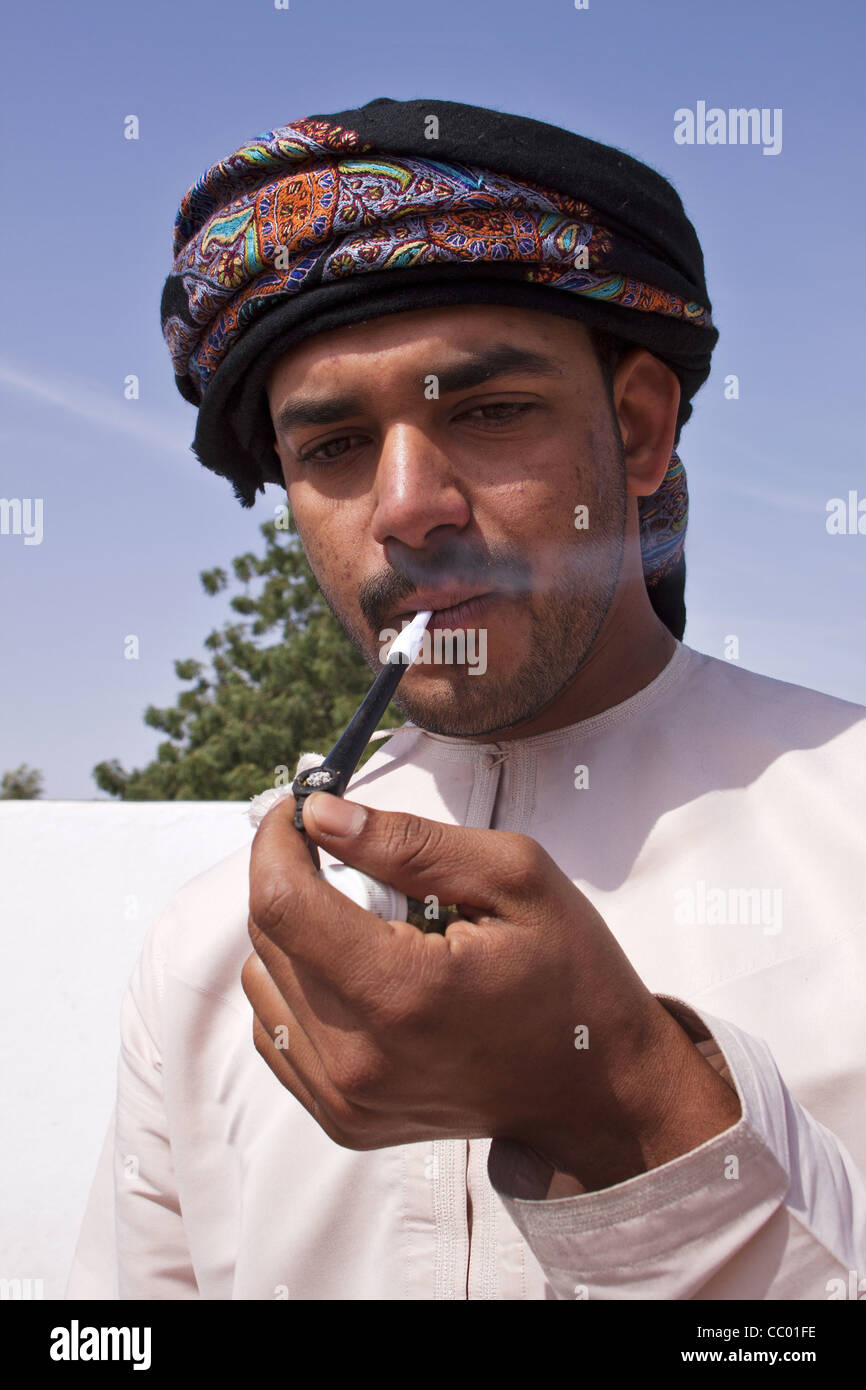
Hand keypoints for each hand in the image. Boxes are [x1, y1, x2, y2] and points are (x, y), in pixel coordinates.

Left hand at [242, 792, 739, 1188]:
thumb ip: (409, 842)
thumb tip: (321, 816)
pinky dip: (302, 988)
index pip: (282, 902)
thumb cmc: (568, 973)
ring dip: (296, 936)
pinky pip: (278, 1032)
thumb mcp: (514, 877)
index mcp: (402, 993)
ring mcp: (345, 1099)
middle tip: (346, 856)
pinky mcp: (341, 1120)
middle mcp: (358, 1058)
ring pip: (263, 983)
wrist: (596, 1091)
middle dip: (292, 878)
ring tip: (367, 927)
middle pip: (267, 940)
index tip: (300, 812)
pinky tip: (361, 976)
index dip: (276, 842)